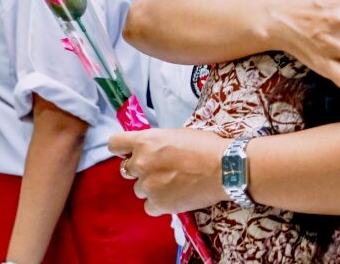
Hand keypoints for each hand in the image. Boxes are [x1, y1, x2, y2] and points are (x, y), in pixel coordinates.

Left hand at [108, 128, 228, 214]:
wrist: (224, 168)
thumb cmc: (206, 145)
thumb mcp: (176, 134)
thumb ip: (156, 143)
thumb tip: (149, 150)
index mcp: (145, 141)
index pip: (115, 144)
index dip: (122, 149)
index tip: (131, 152)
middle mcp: (141, 163)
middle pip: (127, 169)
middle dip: (141, 169)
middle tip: (162, 169)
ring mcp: (147, 185)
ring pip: (139, 189)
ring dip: (151, 187)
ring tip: (173, 184)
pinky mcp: (157, 205)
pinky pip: (149, 206)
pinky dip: (159, 203)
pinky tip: (175, 196)